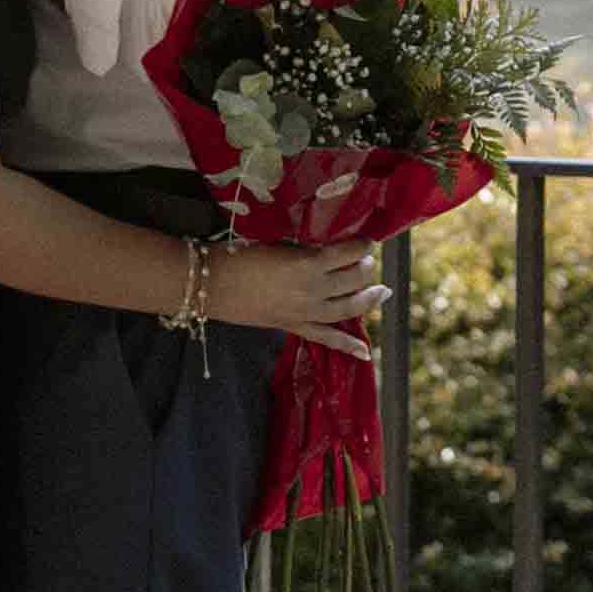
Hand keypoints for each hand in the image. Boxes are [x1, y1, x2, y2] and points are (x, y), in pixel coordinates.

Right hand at [209, 237, 386, 360]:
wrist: (213, 284)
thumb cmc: (241, 255)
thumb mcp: (278, 243)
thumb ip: (305, 248)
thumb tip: (327, 247)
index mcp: (309, 264)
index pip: (349, 253)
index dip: (363, 244)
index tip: (367, 239)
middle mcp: (314, 290)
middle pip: (355, 279)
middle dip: (365, 268)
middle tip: (365, 260)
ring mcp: (307, 311)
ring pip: (350, 308)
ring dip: (368, 298)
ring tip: (380, 291)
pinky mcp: (295, 326)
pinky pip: (327, 338)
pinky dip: (347, 346)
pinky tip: (365, 352)